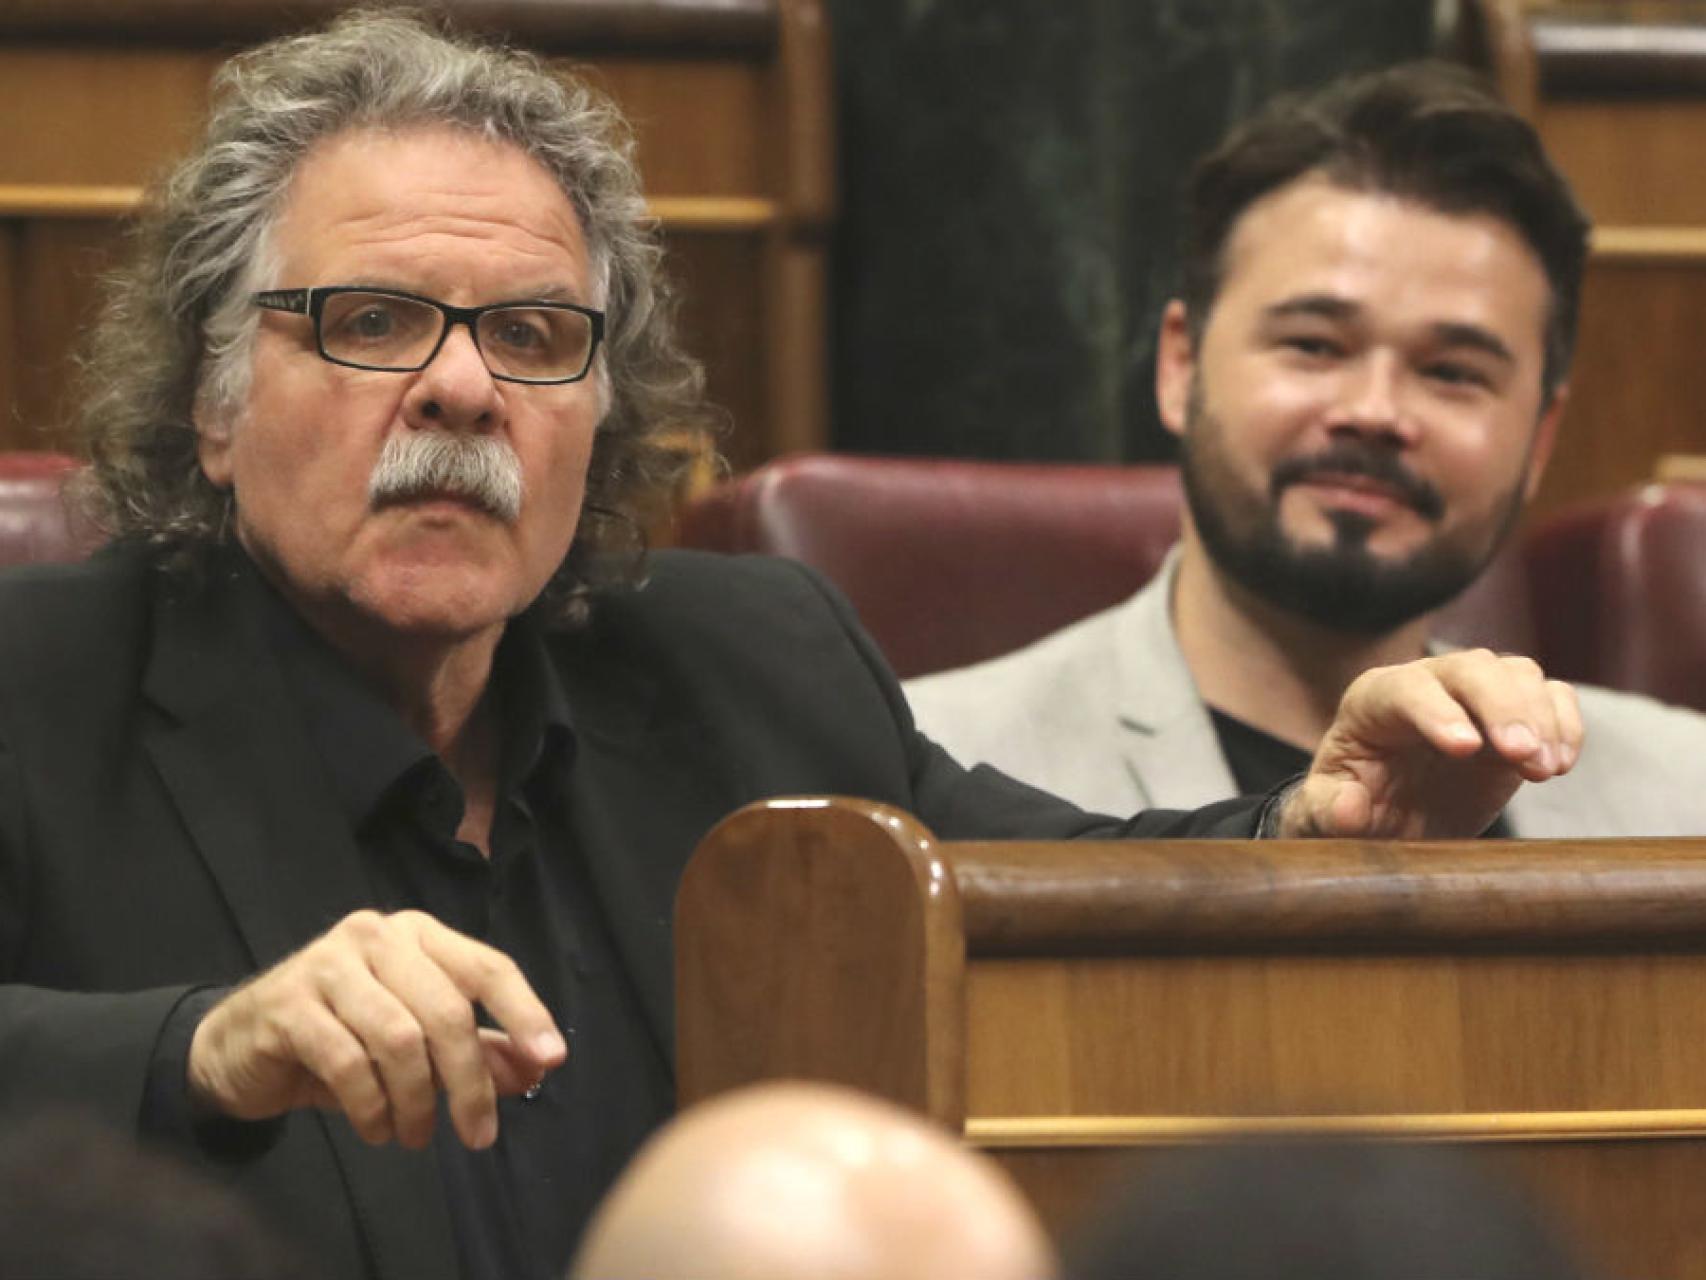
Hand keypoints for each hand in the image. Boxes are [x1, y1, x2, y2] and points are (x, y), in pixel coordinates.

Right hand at [187, 910, 566, 1149]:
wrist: (239, 1047)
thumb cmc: (343, 1037)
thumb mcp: (418, 1042)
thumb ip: (479, 1048)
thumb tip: (536, 1067)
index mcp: (419, 935)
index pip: (487, 967)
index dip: (525, 1012)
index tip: (552, 1059)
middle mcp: (377, 936)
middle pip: (446, 1010)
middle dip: (470, 1081)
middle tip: (479, 1135)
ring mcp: (328, 964)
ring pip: (399, 1038)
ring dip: (417, 1100)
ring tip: (417, 1136)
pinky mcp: (288, 1003)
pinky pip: (347, 1061)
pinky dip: (372, 1106)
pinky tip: (378, 1129)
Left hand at [1277, 650, 1581, 838]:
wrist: (1391, 818)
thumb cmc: (1353, 807)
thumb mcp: (1325, 813)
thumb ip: (1328, 809)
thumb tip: (1349, 808)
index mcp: (1373, 700)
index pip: (1406, 689)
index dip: (1436, 712)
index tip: (1465, 748)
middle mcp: (1427, 684)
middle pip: (1472, 669)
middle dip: (1502, 707)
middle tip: (1523, 755)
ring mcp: (1476, 696)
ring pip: (1517, 674)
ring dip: (1539, 717)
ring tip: (1544, 769)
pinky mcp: (1516, 716)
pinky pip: (1553, 696)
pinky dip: (1566, 723)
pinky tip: (1561, 763)